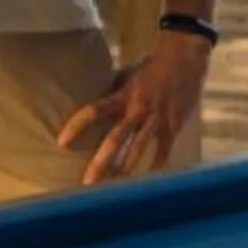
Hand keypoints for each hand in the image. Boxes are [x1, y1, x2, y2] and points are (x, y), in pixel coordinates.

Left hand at [57, 32, 212, 184]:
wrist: (186, 58)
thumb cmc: (152, 66)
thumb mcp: (127, 75)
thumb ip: (112, 93)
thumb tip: (93, 109)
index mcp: (123, 95)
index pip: (94, 110)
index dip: (77, 126)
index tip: (61, 142)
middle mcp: (138, 108)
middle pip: (116, 138)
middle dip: (102, 161)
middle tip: (87, 182)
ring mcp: (157, 118)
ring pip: (139, 148)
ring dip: (126, 169)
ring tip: (114, 189)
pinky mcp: (174, 125)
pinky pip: (163, 151)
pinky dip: (155, 166)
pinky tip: (146, 183)